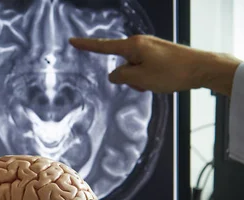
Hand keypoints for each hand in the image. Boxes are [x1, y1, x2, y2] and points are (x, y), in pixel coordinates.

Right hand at [69, 35, 240, 95]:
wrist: (202, 68)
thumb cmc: (172, 72)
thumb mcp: (140, 79)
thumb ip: (120, 77)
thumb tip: (114, 75)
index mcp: (133, 45)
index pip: (103, 47)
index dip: (86, 45)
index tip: (72, 41)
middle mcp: (140, 43)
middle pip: (121, 63)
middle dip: (127, 78)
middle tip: (144, 84)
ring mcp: (150, 48)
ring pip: (133, 68)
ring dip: (138, 80)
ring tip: (155, 82)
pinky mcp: (158, 55)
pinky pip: (143, 68)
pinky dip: (147, 77)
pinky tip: (161, 81)